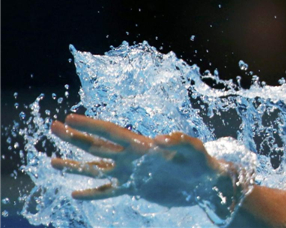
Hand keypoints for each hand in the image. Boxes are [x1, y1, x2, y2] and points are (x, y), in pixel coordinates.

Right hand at [50, 114, 231, 206]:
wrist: (208, 184)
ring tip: (52, 161)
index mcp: (142, 145)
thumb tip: (160, 139)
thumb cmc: (204, 162)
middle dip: (75, 137)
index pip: (111, 132)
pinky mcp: (136, 189)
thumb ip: (180, 141)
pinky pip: (108, 191)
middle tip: (53, 126)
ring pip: (96, 168)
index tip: (70, 117)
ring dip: (75, 166)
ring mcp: (132, 174)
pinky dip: (92, 193)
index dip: (90, 125)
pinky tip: (75, 193)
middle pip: (97, 145)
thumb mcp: (195, 149)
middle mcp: (132, 158)